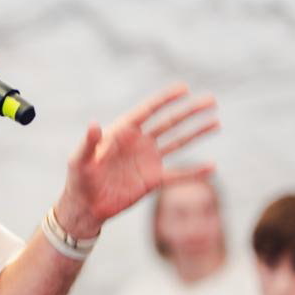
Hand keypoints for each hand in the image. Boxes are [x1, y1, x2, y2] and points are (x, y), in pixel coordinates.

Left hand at [58, 83, 217, 237]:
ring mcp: (148, 160)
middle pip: (169, 122)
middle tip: (211, 100)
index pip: (148, 110)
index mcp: (122, 132)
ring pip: (178, 143)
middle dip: (190, 111)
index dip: (165, 99)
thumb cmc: (79, 179)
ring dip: (197, 133)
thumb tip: (93, 124)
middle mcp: (138, 142)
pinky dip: (194, 172)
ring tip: (216, 122)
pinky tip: (212, 167)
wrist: (85, 207)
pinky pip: (178, 174)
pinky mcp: (153, 180)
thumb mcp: (80, 160)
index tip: (184, 88)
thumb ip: (89, 143)